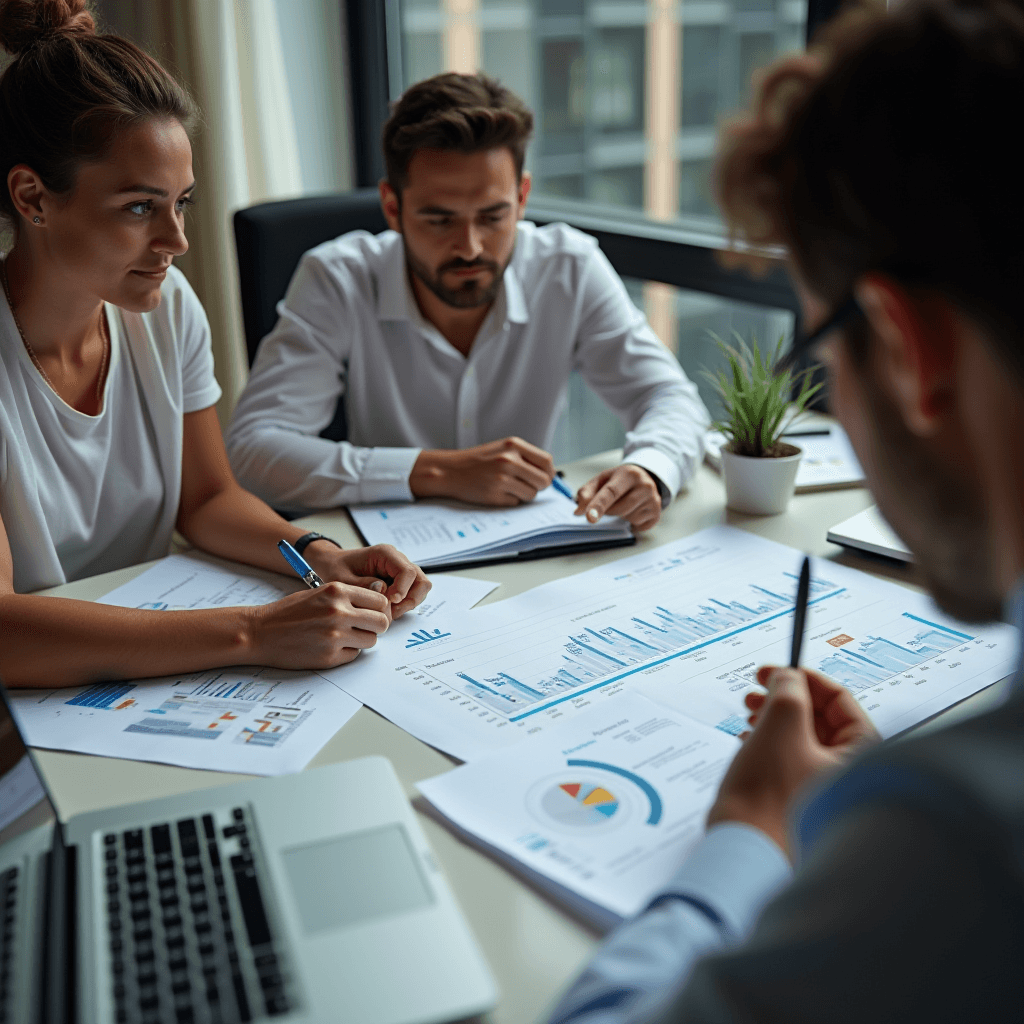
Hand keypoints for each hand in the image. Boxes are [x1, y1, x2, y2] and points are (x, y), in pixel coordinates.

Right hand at [247, 582, 391, 668]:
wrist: (260, 632)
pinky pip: (354, 655)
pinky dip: (347, 652)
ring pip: (371, 640)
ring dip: (362, 640)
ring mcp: (335, 635)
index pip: (381, 600)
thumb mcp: (320, 592)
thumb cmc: (289, 612)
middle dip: (376, 626)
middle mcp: (339, 612)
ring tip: (344, 636)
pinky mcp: (329, 656)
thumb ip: (348, 597)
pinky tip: (330, 646)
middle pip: (382, 622)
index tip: (373, 613)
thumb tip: (378, 606)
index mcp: (338, 591)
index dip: (379, 608)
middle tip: (364, 627)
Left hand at [306, 542, 430, 619]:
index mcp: (385, 554)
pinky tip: (389, 609)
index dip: (402, 590)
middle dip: (410, 599)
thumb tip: (384, 591)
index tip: (390, 602)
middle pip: (420, 580)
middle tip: (392, 611)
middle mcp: (397, 560)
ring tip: (389, 611)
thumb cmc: (336, 568)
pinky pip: (412, 593)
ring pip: (420, 588)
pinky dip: (405, 604)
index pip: (407, 571)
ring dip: (409, 603)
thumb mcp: (343, 578)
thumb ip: (363, 585)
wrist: (332, 565)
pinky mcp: (400, 581)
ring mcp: (400, 571)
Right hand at [409, 437, 555, 505]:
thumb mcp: (502, 448)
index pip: (547, 461)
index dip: (548, 472)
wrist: (450, 470)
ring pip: (531, 494)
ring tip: (508, 487)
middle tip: (527, 485)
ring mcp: (501, 478)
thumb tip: (548, 474)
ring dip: (523, 494)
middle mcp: (509, 460)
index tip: (544, 477)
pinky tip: (497, 492)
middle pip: (543, 481)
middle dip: (538, 486)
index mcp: (513, 445)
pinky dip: (509, 500)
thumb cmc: (477, 461)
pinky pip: (515, 502)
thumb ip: (524, 457)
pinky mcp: (494, 495)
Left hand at [574, 464, 661, 529]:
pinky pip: (637, 525)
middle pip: (617, 509)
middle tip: (612, 500)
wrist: (644, 479)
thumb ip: (586, 492)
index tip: (589, 517)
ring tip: (625, 501)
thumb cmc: (619, 480)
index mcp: (628, 474)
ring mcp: (653, 500)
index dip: (598, 505)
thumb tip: (579, 510)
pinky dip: (631, 520)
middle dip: (608, 510)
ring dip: (620, 515)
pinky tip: (634, 509)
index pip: (610, 492)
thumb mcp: (601, 480)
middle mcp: (645, 485)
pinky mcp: (656, 513)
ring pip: (627, 518)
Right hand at [706, 665, 880, 855]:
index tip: (776, 671)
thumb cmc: (769, 797)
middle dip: (786, 698)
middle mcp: (848, 774)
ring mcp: (822, 789)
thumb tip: (788, 677)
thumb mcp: (781, 724)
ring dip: (774, 717)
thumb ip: (788, 690)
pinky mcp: (797, 800)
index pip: (840, 700)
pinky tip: (750, 738)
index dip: (804, 678)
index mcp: (860, 755)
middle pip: (821, 718)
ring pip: (801, 737)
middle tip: (759, 690)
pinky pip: (789, 759)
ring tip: (750, 712)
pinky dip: (769, 742)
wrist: (746, 850)